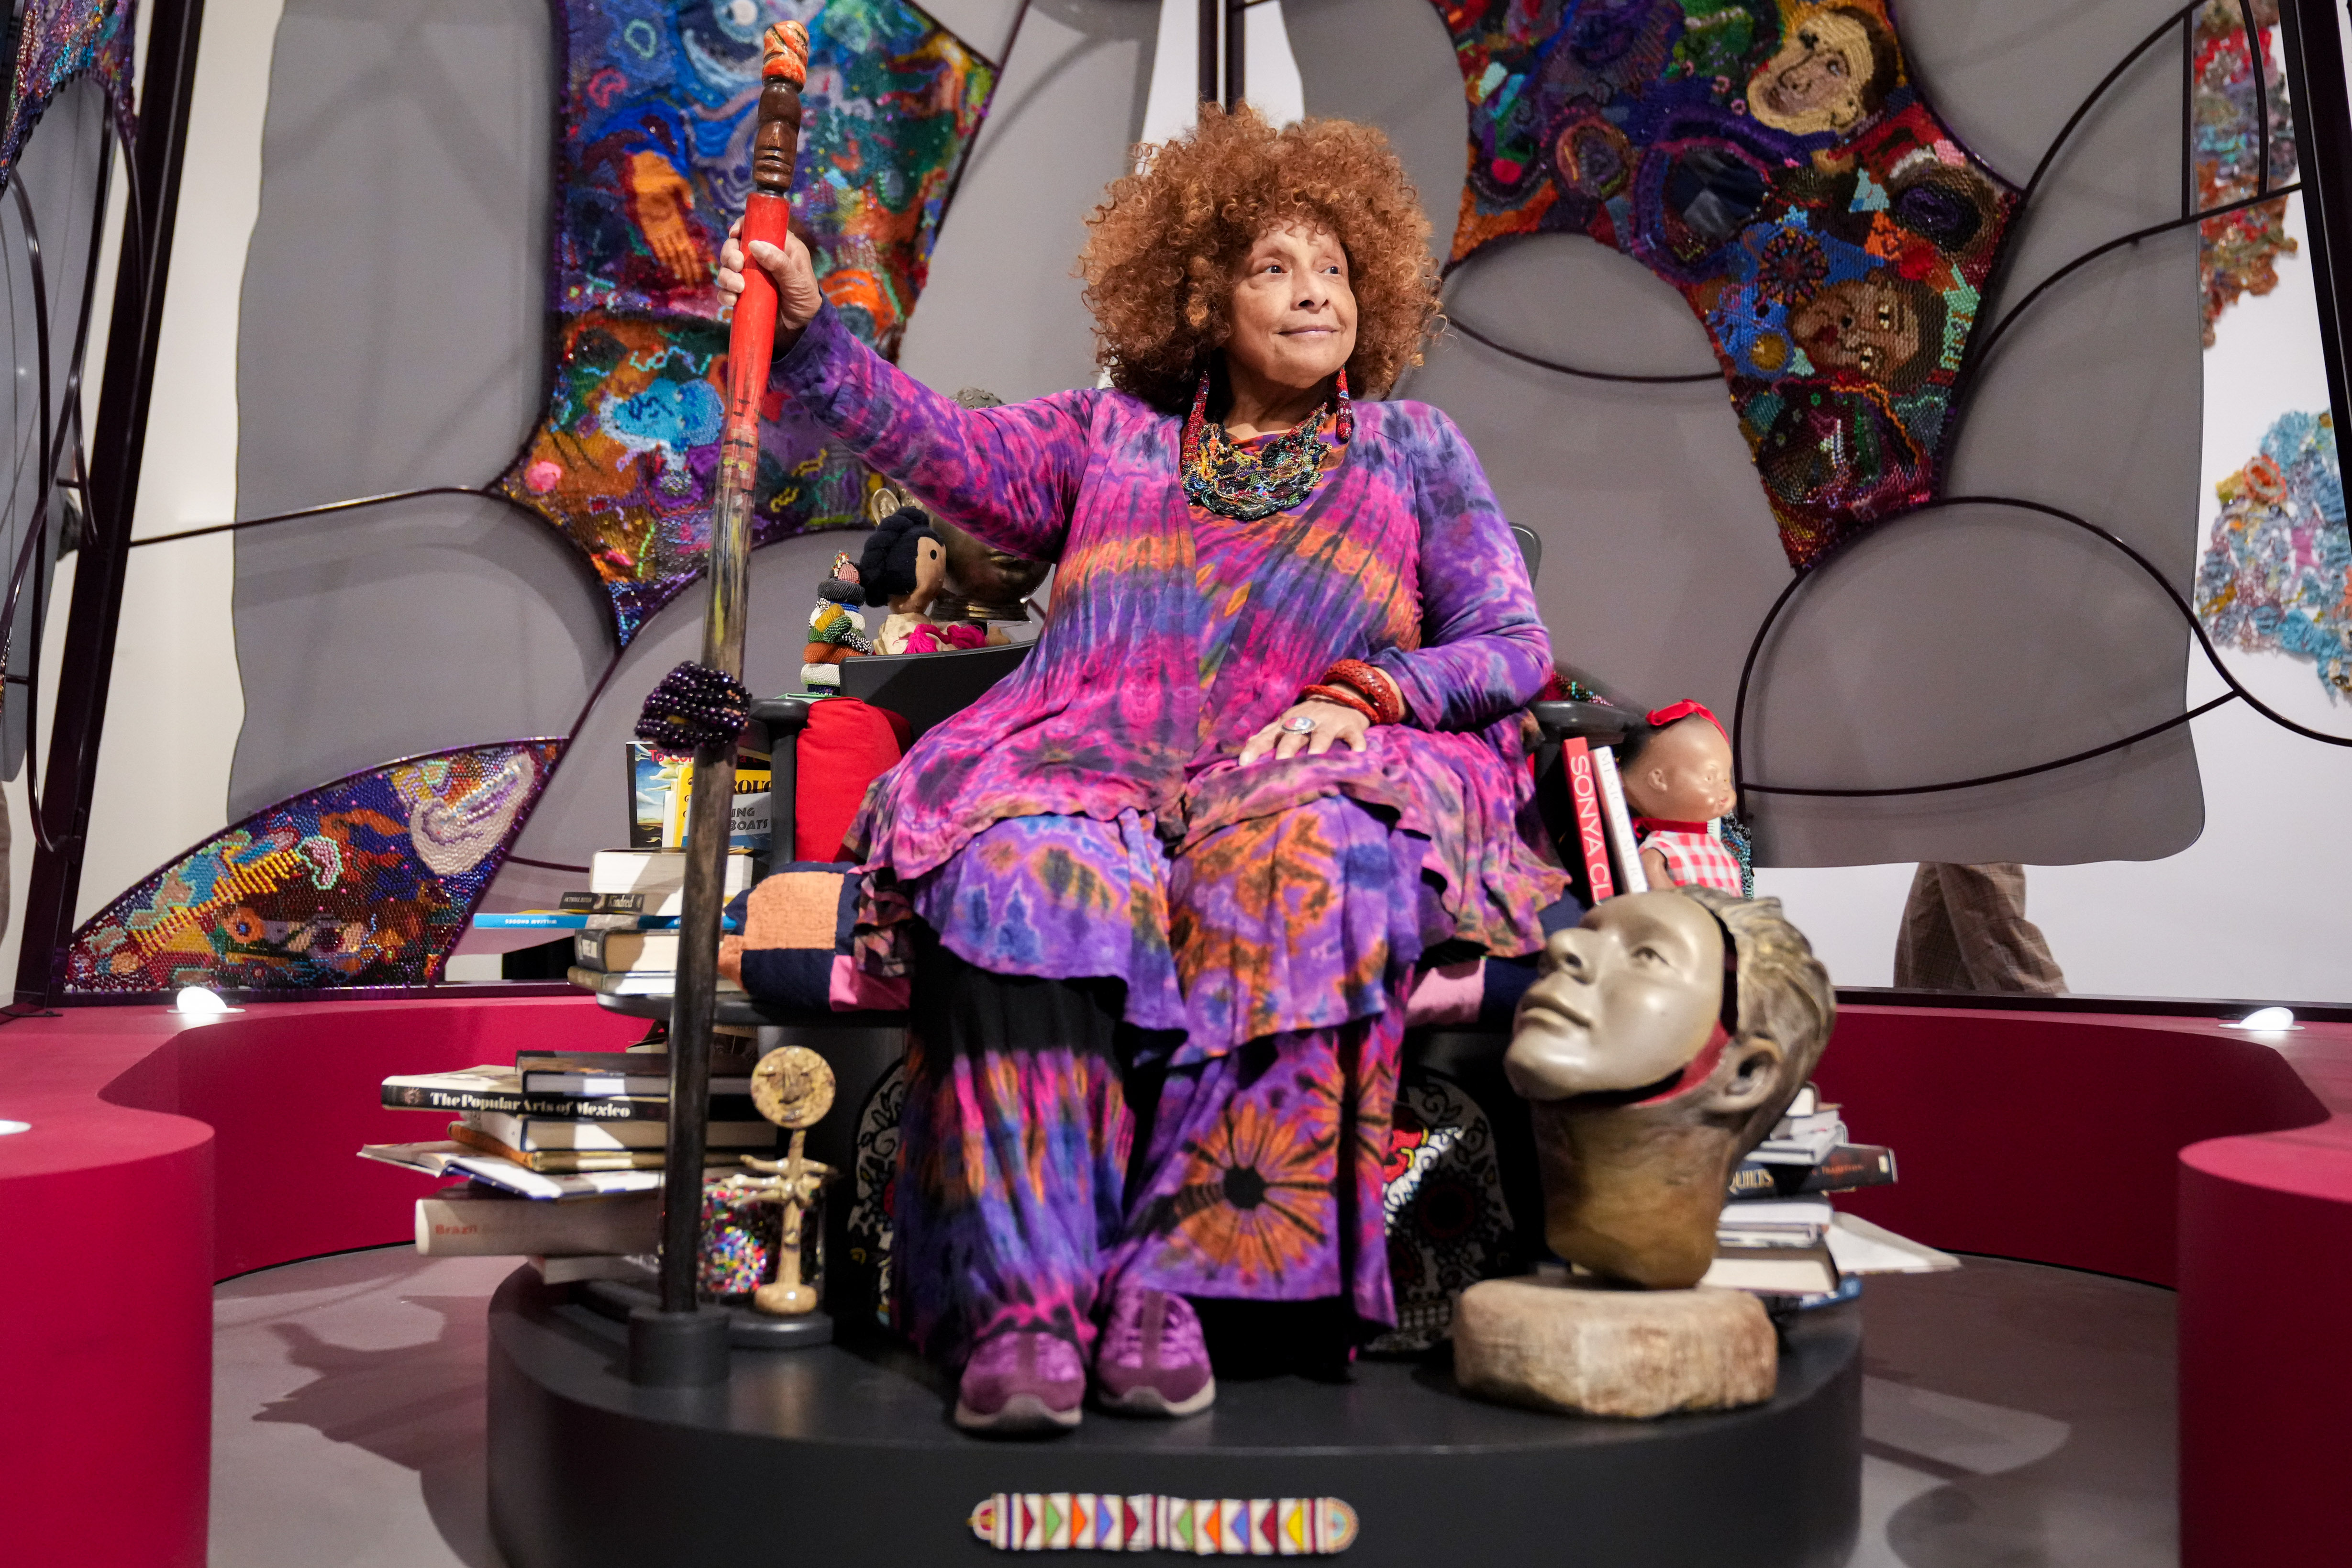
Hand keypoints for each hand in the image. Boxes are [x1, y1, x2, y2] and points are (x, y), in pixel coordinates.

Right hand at [717, 217, 825, 350]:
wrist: (802, 332)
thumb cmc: (806, 301)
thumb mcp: (798, 282)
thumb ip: (780, 263)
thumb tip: (755, 245)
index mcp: (779, 247)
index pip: (757, 227)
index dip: (742, 227)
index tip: (735, 234)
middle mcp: (762, 259)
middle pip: (735, 246)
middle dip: (730, 254)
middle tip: (737, 265)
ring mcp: (750, 277)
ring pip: (727, 268)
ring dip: (726, 275)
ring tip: (738, 287)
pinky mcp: (742, 295)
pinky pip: (726, 290)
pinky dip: (725, 294)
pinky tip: (732, 300)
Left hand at [1238, 699, 1371, 765]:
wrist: (1343, 696)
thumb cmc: (1310, 716)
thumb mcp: (1287, 722)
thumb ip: (1268, 735)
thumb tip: (1246, 748)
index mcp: (1287, 723)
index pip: (1267, 736)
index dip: (1255, 748)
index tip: (1243, 763)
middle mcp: (1306, 722)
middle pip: (1294, 735)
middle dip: (1286, 748)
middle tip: (1280, 762)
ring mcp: (1328, 723)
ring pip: (1322, 735)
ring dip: (1318, 744)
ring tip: (1315, 757)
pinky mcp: (1350, 726)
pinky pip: (1353, 735)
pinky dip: (1356, 743)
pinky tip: (1358, 753)